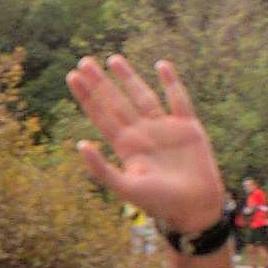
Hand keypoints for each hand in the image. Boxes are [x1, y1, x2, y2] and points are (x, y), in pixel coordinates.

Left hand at [67, 55, 225, 232]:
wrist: (195, 207)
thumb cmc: (160, 202)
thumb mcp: (126, 187)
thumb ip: (101, 169)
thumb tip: (79, 145)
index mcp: (126, 147)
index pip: (101, 116)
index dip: (87, 97)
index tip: (73, 77)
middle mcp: (142, 134)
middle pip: (116, 102)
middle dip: (100, 83)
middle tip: (84, 61)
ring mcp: (164, 128)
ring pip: (142, 96)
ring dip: (128, 78)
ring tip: (113, 59)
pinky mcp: (188, 127)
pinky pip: (178, 99)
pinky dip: (171, 82)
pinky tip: (161, 65)